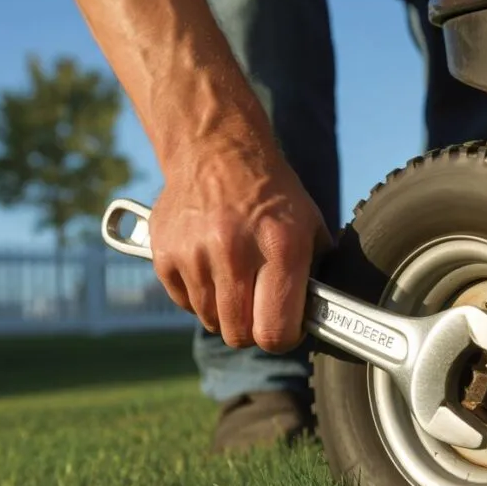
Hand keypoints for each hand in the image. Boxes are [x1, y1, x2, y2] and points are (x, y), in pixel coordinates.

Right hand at [148, 142, 331, 352]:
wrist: (216, 148)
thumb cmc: (271, 192)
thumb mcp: (309, 224)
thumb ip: (314, 272)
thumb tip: (321, 315)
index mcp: (280, 247)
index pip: (275, 331)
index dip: (282, 337)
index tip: (284, 326)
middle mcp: (235, 252)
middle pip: (239, 335)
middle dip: (252, 329)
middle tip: (259, 306)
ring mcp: (195, 254)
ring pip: (211, 321)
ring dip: (225, 311)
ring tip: (235, 277)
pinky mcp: (165, 255)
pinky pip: (185, 302)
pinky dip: (199, 295)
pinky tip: (211, 266)